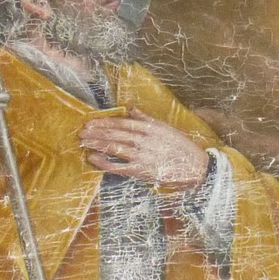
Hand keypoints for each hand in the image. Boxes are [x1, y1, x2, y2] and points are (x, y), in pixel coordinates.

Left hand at [79, 108, 211, 188]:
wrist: (197, 167)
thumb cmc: (183, 148)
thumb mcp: (166, 128)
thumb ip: (146, 118)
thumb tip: (131, 108)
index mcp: (150, 128)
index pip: (122, 123)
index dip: (105, 122)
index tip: (91, 122)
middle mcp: (144, 140)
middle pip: (115, 134)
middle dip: (96, 132)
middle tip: (81, 131)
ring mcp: (142, 156)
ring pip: (114, 147)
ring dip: (97, 144)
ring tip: (83, 142)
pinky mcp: (141, 171)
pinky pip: (118, 166)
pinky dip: (103, 163)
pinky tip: (93, 159)